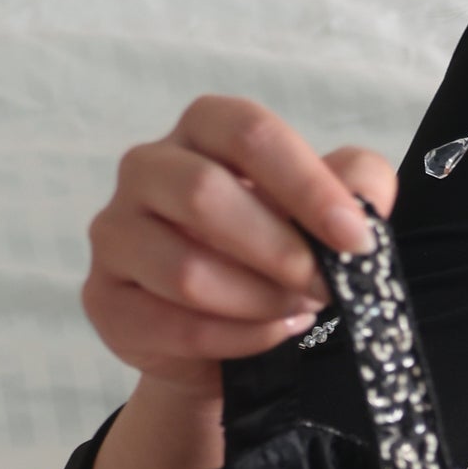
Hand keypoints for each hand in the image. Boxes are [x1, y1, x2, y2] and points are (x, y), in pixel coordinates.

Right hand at [84, 95, 395, 397]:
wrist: (222, 339)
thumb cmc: (271, 256)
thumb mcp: (323, 214)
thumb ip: (356, 188)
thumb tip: (363, 200)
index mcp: (202, 130)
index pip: (249, 133)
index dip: (307, 185)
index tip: (354, 238)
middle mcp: (146, 168)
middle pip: (204, 194)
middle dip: (280, 251)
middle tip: (326, 287)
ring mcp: (115, 233)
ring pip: (186, 270)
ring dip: (258, 300)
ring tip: (298, 311)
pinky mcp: (104, 298)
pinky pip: (171, 325)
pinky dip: (234, 338)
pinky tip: (268, 335)